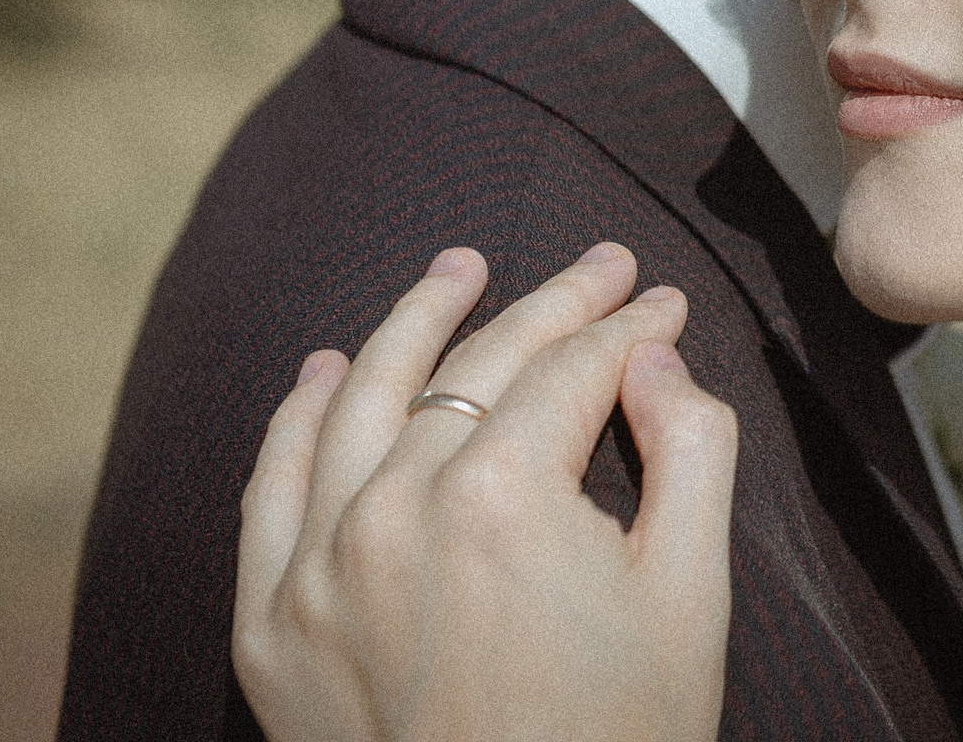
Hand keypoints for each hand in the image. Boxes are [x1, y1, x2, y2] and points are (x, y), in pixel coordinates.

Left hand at [234, 243, 738, 741]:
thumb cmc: (622, 738)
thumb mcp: (693, 594)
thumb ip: (691, 448)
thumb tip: (655, 353)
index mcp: (505, 497)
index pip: (573, 368)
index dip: (629, 325)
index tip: (664, 301)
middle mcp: (393, 511)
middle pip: (477, 367)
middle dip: (551, 306)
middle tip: (600, 269)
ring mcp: (318, 567)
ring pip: (362, 399)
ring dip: (415, 320)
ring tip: (460, 267)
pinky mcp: (269, 626)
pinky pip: (272, 486)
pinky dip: (300, 415)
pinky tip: (331, 368)